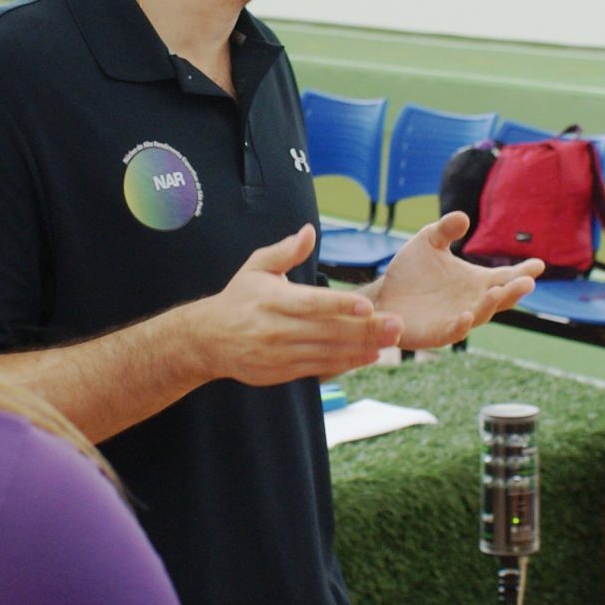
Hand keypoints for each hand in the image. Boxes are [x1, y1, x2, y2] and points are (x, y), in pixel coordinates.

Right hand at [194, 226, 402, 386]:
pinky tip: (369, 356)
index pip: (312, 303)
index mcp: (273, 301)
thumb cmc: (239, 298)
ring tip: (391, 341)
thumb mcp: (256, 267)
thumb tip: (309, 231)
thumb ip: (285, 251)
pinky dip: (346, 363)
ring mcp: (280, 354)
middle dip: (365, 329)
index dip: (340, 306)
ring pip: (328, 353)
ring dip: (362, 348)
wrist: (208, 340)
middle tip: (396, 325)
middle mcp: (278, 330)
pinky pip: (320, 368)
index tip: (368, 305)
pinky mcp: (283, 372)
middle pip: (327, 331)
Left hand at [368, 213, 543, 349]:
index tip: (538, 264)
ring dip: (490, 306)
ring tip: (497, 292)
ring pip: (481, 315)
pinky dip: (461, 326)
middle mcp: (473, 301)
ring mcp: (457, 319)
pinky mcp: (437, 333)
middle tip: (527, 282)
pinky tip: (465, 315)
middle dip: (515, 291)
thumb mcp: (428, 241)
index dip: (523, 272)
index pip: (506, 277)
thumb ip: (445, 229)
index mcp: (477, 281)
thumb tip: (463, 217)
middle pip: (501, 298)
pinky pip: (453, 332)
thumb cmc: (412, 270)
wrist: (384, 294)